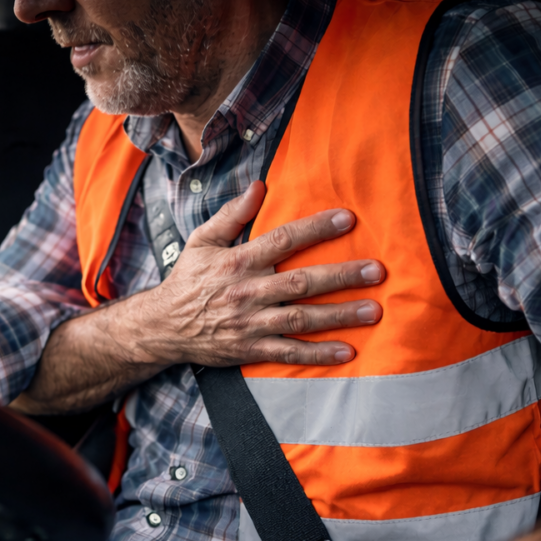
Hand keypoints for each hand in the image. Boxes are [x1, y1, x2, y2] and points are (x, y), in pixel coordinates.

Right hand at [121, 181, 383, 368]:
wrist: (163, 326)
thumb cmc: (187, 280)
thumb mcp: (201, 240)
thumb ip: (232, 214)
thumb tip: (260, 186)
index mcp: (238, 261)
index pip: (283, 240)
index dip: (316, 229)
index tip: (347, 219)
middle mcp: (247, 291)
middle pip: (302, 282)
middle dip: (342, 276)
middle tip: (376, 271)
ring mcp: (251, 323)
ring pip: (302, 318)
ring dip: (339, 316)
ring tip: (373, 311)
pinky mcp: (251, 349)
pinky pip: (290, 352)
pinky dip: (318, 354)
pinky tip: (347, 352)